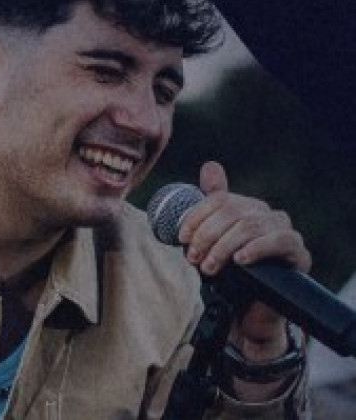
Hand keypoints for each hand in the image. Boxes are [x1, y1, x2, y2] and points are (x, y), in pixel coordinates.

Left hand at [177, 161, 310, 399]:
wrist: (247, 312)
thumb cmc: (227, 275)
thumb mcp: (209, 243)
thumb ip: (206, 210)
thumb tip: (211, 165)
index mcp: (244, 207)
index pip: (219, 199)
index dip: (197, 216)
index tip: (181, 237)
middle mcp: (265, 214)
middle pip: (232, 211)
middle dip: (207, 235)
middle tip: (193, 258)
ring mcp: (283, 231)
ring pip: (250, 226)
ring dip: (223, 247)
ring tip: (210, 267)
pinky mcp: (297, 252)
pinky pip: (280, 240)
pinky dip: (255, 249)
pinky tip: (240, 261)